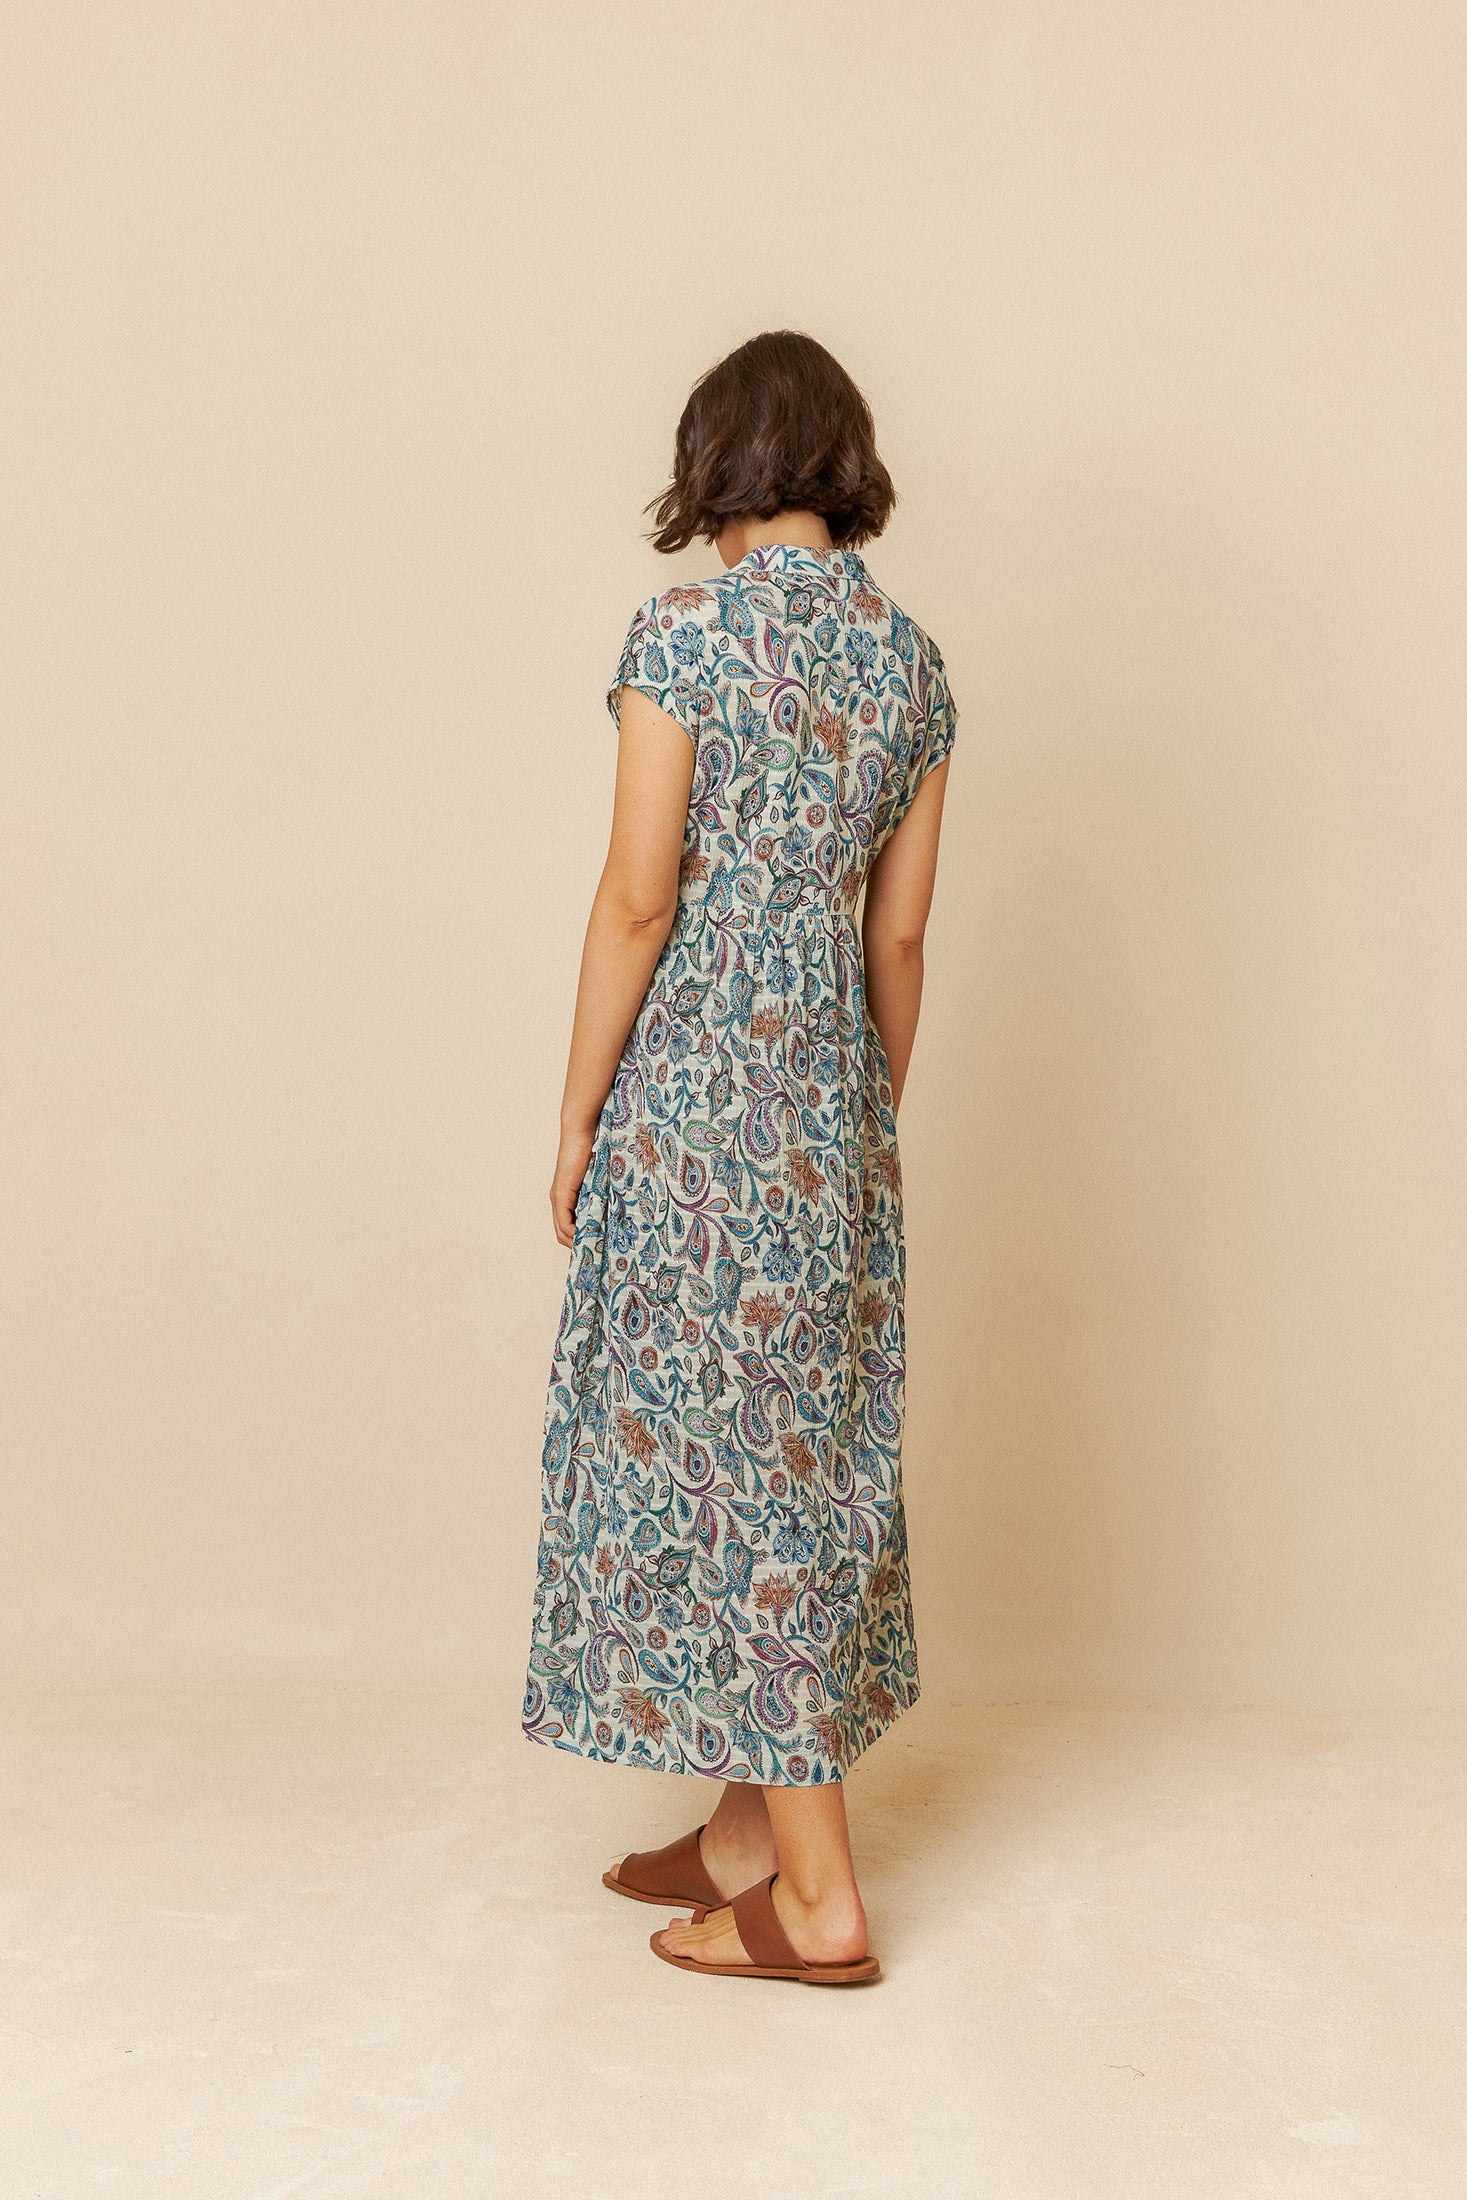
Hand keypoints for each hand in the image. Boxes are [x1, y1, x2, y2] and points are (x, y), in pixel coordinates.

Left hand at [550, 1125, 594, 1247]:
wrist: (582, 1132)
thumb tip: (618, 1209)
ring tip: (597, 1250)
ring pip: (563, 1232)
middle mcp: (559, 1200)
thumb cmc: (594, 1149)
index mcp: (568, 1197)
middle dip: (580, 1247)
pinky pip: (564, 1223)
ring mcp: (558, 1198)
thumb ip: (603, 1193)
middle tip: (599, 1256)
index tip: (598, 1249)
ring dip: (579, 1243)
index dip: (581, 1240)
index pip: (569, 1228)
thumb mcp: (601, 1177)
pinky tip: (589, 1238)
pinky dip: (575, 1234)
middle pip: (563, 1234)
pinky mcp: (561, 1195)